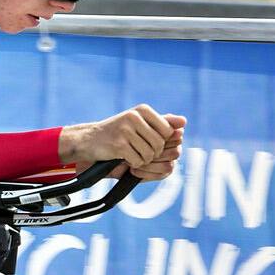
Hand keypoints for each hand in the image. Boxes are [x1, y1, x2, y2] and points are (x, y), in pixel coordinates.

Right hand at [61, 104, 184, 179]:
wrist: (89, 140)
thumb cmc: (117, 132)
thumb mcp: (140, 123)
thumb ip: (162, 122)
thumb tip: (184, 122)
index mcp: (143, 110)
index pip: (168, 131)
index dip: (162, 142)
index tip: (149, 143)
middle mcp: (134, 117)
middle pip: (160, 144)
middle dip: (153, 153)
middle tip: (141, 153)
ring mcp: (126, 130)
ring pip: (149, 154)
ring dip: (143, 160)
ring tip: (133, 155)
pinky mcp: (118, 144)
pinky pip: (138, 160)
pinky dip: (134, 164)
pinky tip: (125, 159)